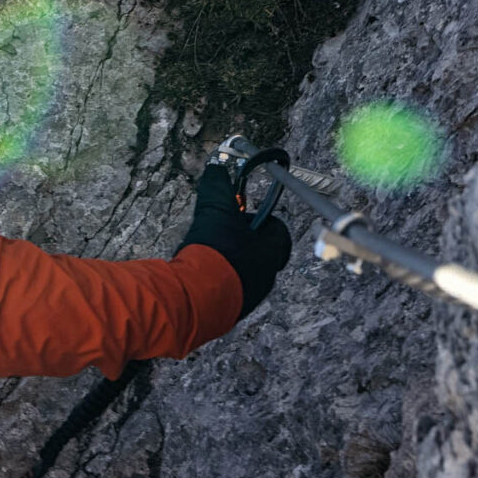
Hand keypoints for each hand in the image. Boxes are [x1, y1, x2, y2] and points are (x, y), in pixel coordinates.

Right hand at [180, 160, 294, 317]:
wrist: (199, 296)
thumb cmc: (216, 252)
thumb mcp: (215, 211)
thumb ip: (217, 188)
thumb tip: (216, 168)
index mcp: (273, 251)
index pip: (279, 230)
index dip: (259, 220)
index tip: (238, 216)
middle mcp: (269, 275)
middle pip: (262, 252)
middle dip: (242, 241)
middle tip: (219, 234)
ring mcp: (253, 295)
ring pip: (247, 272)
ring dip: (231, 261)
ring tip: (206, 254)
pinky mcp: (234, 308)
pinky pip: (232, 289)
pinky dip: (220, 279)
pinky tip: (201, 273)